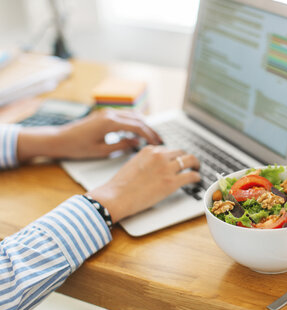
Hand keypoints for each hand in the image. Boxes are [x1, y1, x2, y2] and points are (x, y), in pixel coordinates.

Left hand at [17, 109, 162, 161]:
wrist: (59, 139)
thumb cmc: (77, 147)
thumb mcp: (101, 151)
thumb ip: (121, 145)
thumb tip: (136, 142)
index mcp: (110, 123)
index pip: (137, 126)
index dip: (149, 135)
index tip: (157, 144)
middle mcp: (110, 114)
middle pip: (138, 119)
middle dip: (150, 129)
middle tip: (159, 140)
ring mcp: (107, 112)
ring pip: (132, 115)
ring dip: (144, 124)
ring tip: (151, 136)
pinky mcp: (104, 115)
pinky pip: (125, 116)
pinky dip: (134, 122)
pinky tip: (138, 131)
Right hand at [86, 145, 200, 222]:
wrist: (116, 197)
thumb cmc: (120, 186)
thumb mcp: (133, 164)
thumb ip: (145, 161)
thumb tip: (155, 166)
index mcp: (148, 150)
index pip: (167, 149)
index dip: (173, 156)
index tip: (176, 161)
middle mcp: (159, 156)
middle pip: (180, 152)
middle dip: (186, 157)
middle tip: (190, 163)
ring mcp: (166, 168)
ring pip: (189, 160)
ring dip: (195, 164)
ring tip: (196, 168)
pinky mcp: (171, 182)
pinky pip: (191, 175)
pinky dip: (196, 176)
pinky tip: (197, 179)